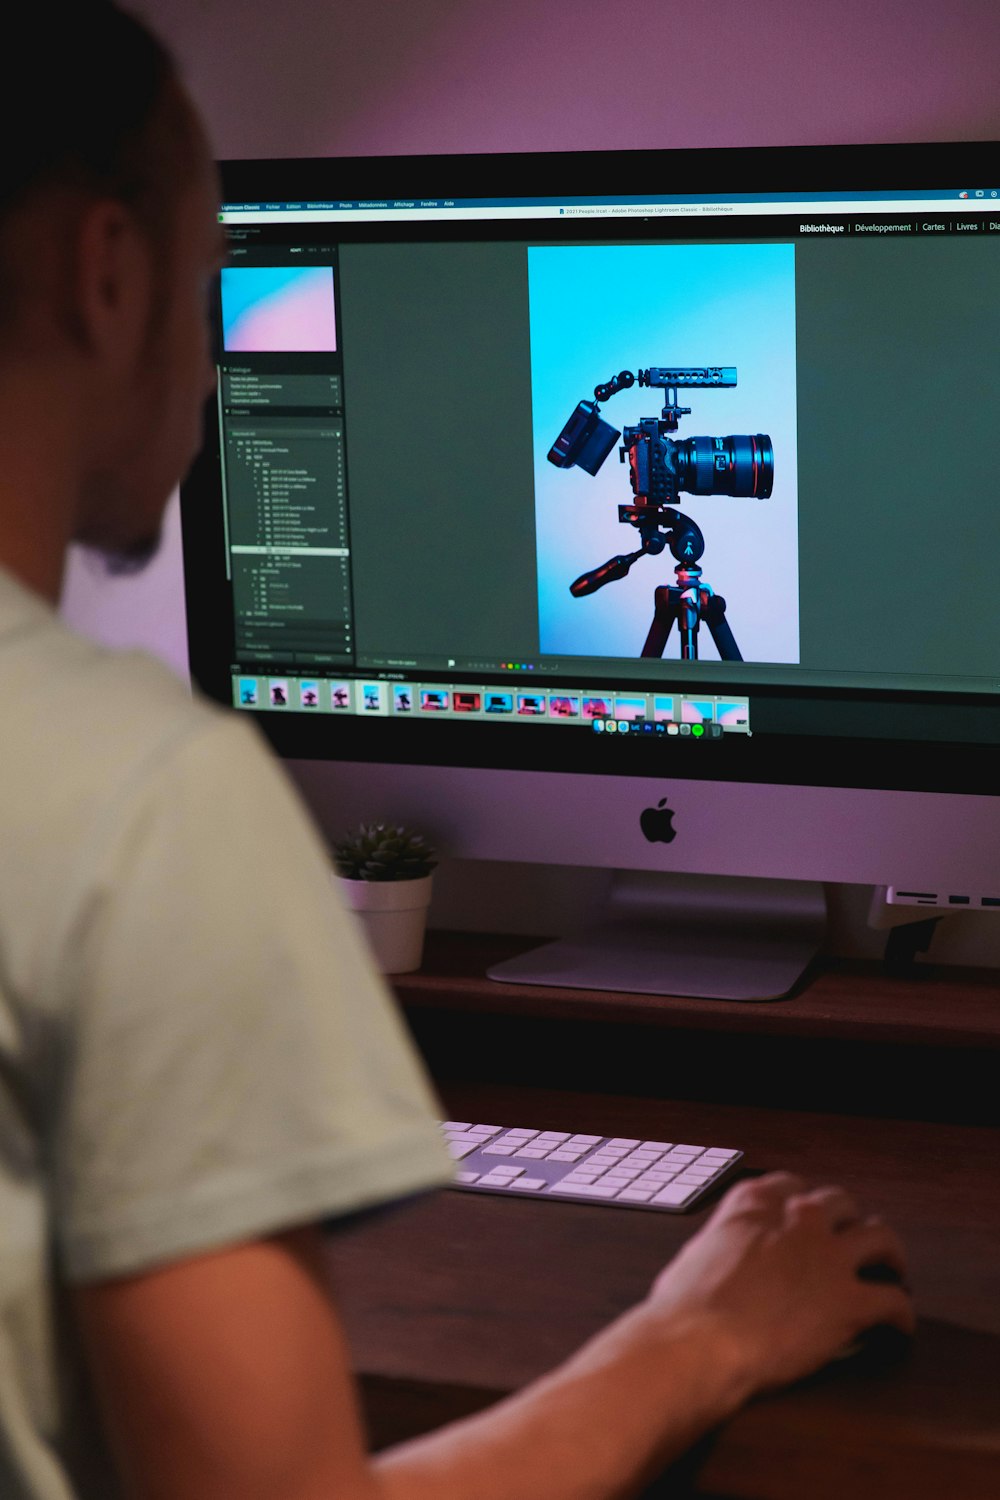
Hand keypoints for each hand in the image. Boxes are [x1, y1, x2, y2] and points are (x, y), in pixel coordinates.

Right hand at [645, 1173, 914, 1393]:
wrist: (698, 1343)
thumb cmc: (684, 1308)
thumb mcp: (697, 1254)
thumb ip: (724, 1244)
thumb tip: (723, 1259)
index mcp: (755, 1203)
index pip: (793, 1186)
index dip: (805, 1205)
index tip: (807, 1219)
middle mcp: (798, 1220)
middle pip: (842, 1204)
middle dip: (849, 1222)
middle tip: (851, 1242)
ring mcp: (828, 1257)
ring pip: (882, 1238)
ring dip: (890, 1254)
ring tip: (893, 1270)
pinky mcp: (850, 1303)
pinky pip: (894, 1301)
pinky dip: (901, 1314)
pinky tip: (900, 1326)